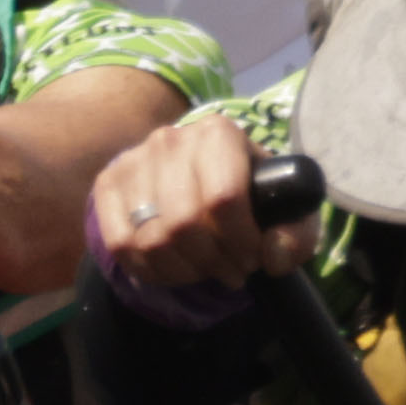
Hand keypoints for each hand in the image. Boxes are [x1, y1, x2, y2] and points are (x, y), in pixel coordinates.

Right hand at [85, 105, 304, 318]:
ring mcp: (134, 160)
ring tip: (205, 270)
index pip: (224, 198)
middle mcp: (171, 140)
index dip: (241, 242)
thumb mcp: (287, 207)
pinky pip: (122, 244)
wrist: (202, 174)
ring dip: (183, 271)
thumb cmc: (250, 193)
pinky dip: (151, 270)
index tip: (253, 258)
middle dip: (213, 261)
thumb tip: (272, 256)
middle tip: (231, 271)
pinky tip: (174, 268)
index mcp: (219, 133)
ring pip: (151, 239)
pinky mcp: (108, 184)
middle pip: (184, 224)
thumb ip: (298, 233)